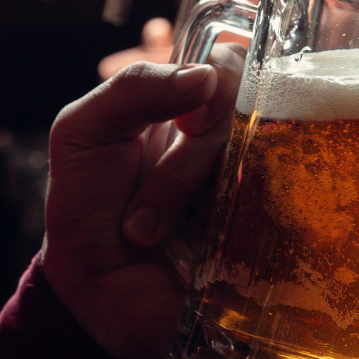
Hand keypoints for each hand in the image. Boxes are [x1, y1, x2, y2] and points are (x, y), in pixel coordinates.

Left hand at [41, 48, 243, 358]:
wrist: (94, 295)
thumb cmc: (87, 209)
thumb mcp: (83, 131)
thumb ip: (133, 88)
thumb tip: (206, 76)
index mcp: (190, 106)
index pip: (236, 62)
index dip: (226, 78)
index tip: (189, 118)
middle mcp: (230, 141)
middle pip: (249, 118)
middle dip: (184, 163)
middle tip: (144, 200)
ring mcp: (252, 187)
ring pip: (255, 167)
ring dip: (183, 202)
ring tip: (143, 234)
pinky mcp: (266, 236)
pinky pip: (275, 216)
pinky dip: (224, 232)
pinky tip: (191, 251)